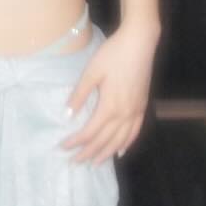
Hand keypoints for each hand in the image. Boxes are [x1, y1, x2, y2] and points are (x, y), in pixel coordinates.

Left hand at [60, 21, 158, 164]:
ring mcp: (136, 112)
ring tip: (94, 163)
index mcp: (110, 107)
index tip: (63, 147)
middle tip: (74, 162)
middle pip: (104, 141)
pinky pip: (135, 132)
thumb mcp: (91, 72)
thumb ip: (79, 95)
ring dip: (106, 153)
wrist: (139, 43)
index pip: (89, 133)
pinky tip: (120, 151)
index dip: (76, 142)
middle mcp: (125, 114)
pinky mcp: (142, 106)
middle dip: (88, 153)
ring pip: (120, 141)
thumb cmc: (113, 55)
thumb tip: (67, 115)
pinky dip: (127, 144)